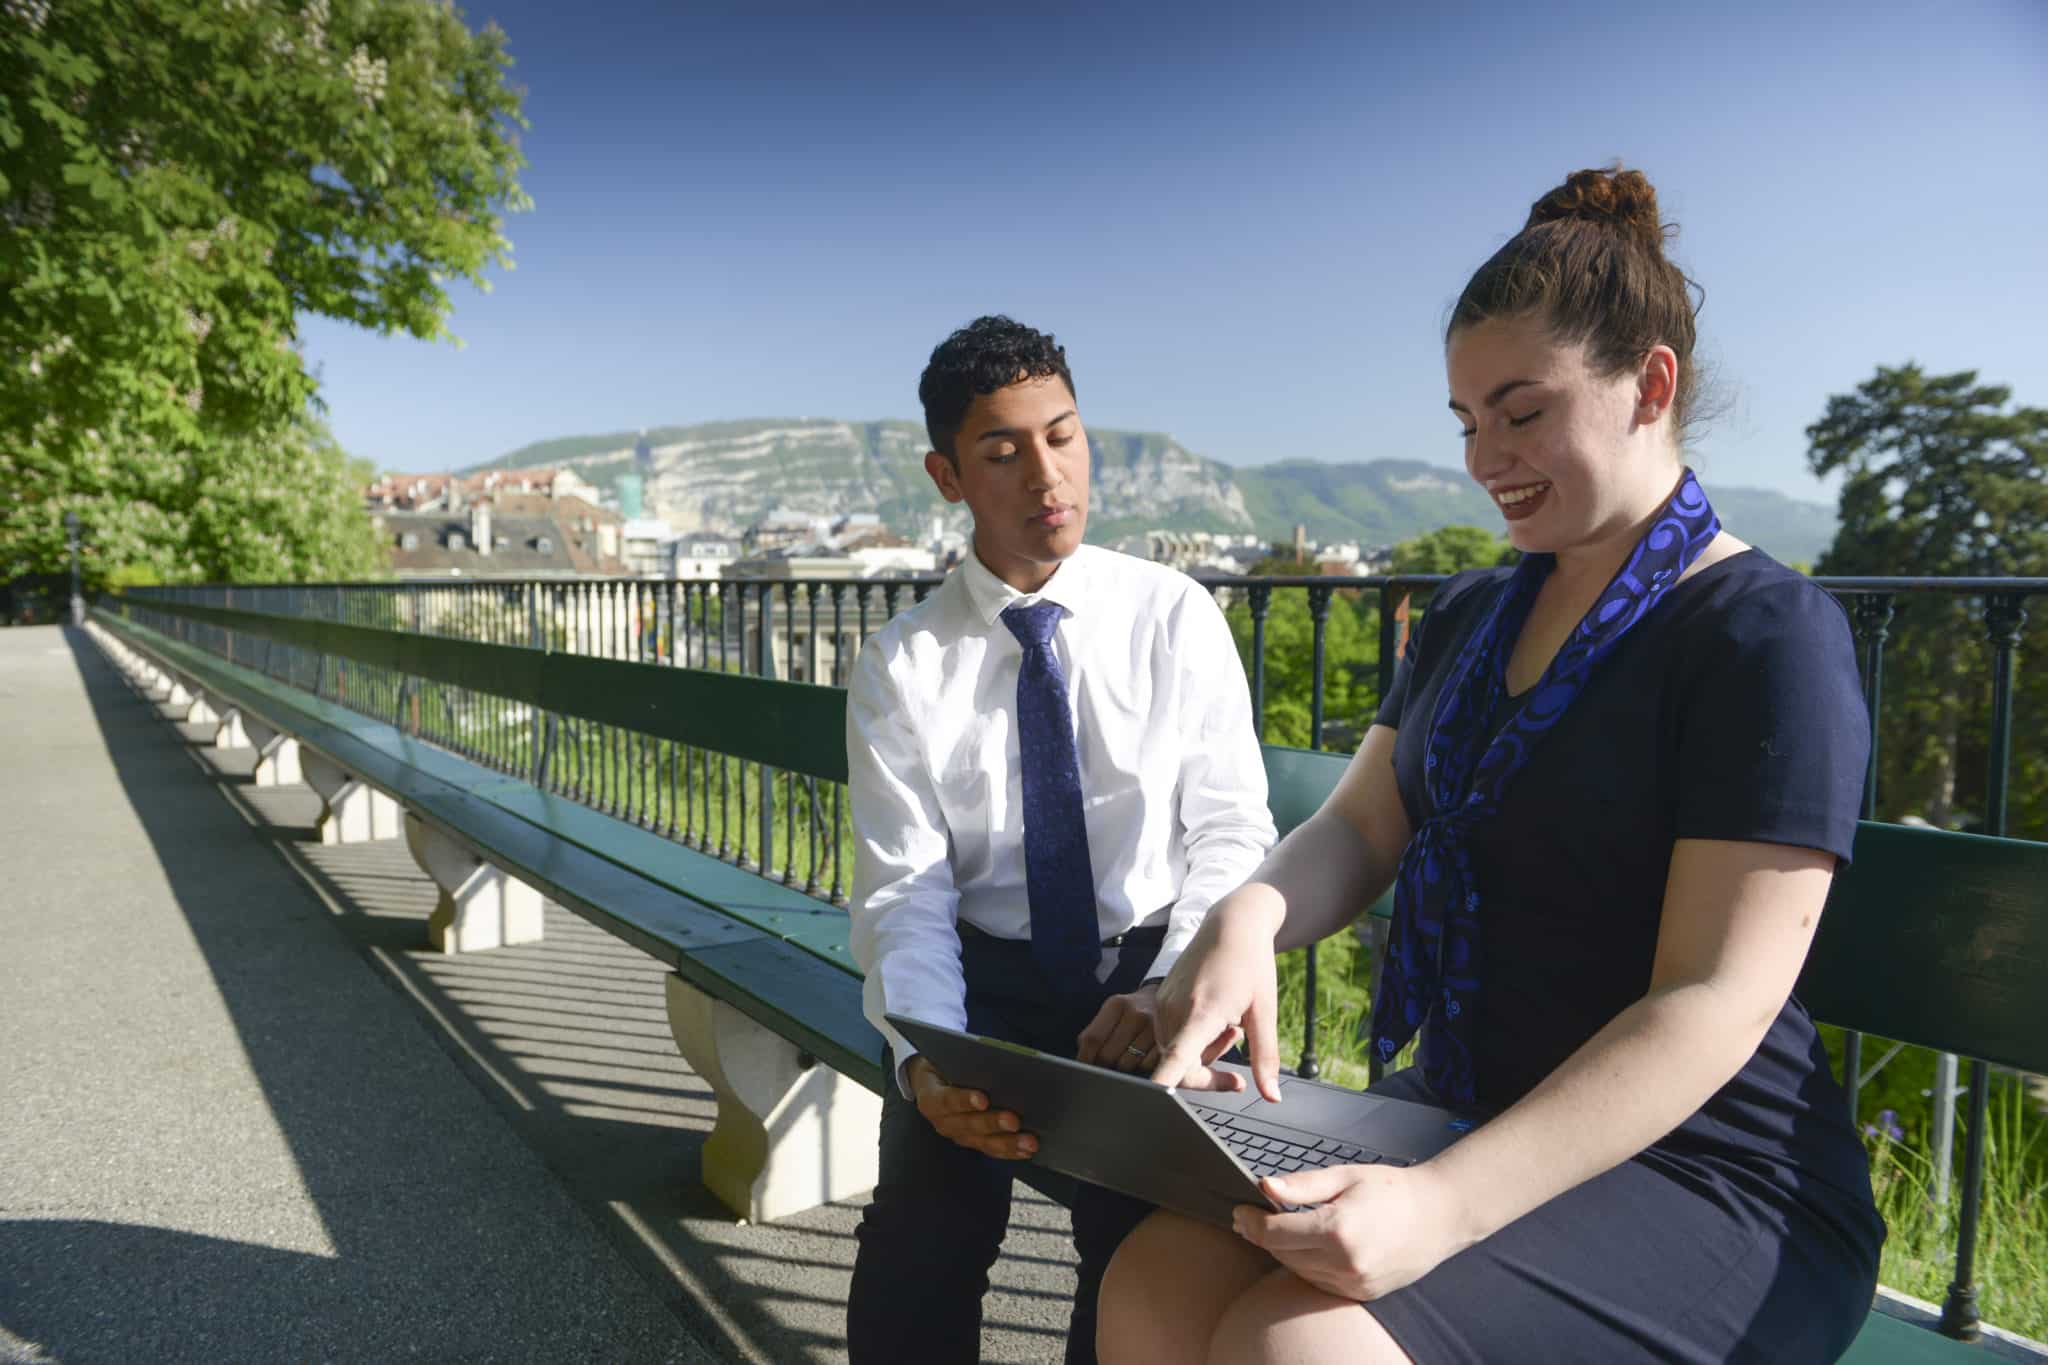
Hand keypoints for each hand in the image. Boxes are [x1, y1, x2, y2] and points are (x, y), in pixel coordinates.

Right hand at [905, 1055, 1036, 1159]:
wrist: (933, 1081)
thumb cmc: (946, 1064)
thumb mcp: (948, 1058)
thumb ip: (966, 1061)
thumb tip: (998, 1062)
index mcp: (931, 1098)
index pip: (947, 1100)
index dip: (964, 1100)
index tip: (983, 1099)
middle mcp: (942, 1122)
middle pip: (969, 1125)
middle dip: (993, 1123)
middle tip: (1014, 1121)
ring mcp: (958, 1135)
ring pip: (983, 1142)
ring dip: (1008, 1143)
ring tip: (1030, 1142)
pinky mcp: (973, 1142)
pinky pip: (992, 1150)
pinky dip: (1011, 1151)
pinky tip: (1028, 1150)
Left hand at [1076, 983, 1161, 1071]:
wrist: (1159, 1001)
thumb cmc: (1129, 1011)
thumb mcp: (1110, 1012)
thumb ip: (1094, 1033)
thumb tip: (1083, 1060)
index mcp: (1116, 1004)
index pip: (1092, 1038)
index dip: (1084, 1057)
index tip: (1082, 1067)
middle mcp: (1136, 1014)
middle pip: (1107, 1055)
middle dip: (1102, 1064)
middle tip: (1105, 1062)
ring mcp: (1154, 1029)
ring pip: (1126, 1065)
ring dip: (1121, 1068)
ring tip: (1126, 1055)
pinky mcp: (1168, 1043)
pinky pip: (1145, 1067)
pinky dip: (1140, 1067)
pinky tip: (1142, 1056)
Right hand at [1149, 893, 1286, 1098]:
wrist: (1231, 924)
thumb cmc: (1251, 964)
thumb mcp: (1265, 1012)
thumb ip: (1265, 1058)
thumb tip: (1272, 1096)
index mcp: (1202, 1013)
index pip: (1176, 1059)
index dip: (1164, 1084)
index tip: (1153, 1103)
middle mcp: (1174, 1010)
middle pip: (1179, 1067)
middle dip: (1208, 1073)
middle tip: (1237, 1050)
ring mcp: (1162, 1004)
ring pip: (1174, 1054)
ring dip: (1200, 1054)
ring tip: (1228, 1025)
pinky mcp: (1158, 1001)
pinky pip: (1169, 1037)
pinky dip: (1190, 1040)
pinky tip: (1212, 1018)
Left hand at [1231, 1161, 1474, 1300]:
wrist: (1439, 1216)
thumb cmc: (1393, 1190)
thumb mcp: (1345, 1176)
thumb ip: (1302, 1185)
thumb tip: (1265, 1187)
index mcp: (1338, 1230)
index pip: (1276, 1233)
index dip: (1251, 1222)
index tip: (1239, 1210)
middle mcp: (1345, 1263)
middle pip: (1283, 1254)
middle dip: (1262, 1235)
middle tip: (1248, 1217)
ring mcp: (1354, 1283)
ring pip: (1299, 1271)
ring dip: (1283, 1251)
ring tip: (1275, 1229)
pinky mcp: (1362, 1293)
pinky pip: (1319, 1282)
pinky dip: (1306, 1264)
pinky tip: (1305, 1246)